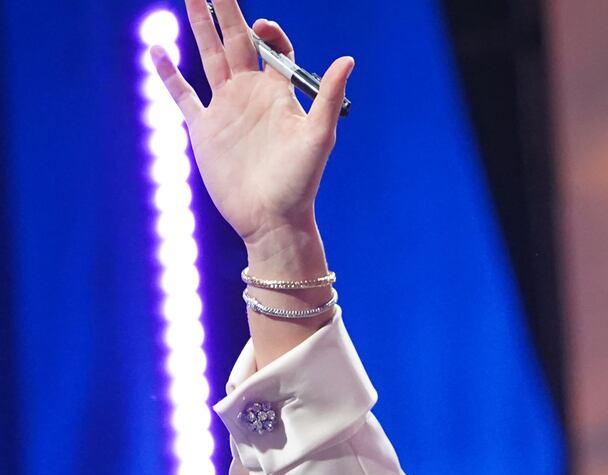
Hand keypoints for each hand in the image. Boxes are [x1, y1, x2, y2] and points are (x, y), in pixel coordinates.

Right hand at [151, 0, 352, 251]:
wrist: (271, 218)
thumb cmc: (301, 181)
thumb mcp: (319, 136)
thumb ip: (329, 96)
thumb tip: (348, 58)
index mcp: (278, 92)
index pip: (273, 49)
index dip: (269, 32)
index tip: (263, 26)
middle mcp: (251, 94)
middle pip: (236, 41)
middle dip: (226, 11)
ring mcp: (225, 109)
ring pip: (209, 58)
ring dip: (200, 28)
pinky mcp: (203, 129)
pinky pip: (182, 95)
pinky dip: (168, 74)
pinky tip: (157, 50)